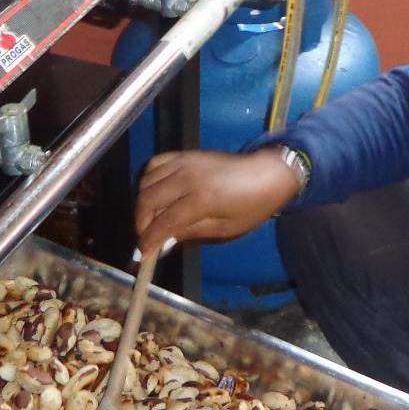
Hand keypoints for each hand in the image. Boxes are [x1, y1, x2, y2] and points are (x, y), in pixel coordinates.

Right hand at [135, 148, 301, 250]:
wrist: (267, 174)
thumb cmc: (251, 206)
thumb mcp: (225, 229)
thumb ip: (191, 233)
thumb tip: (163, 242)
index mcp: (201, 200)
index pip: (163, 223)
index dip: (148, 241)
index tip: (142, 255)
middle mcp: (187, 178)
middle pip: (147, 199)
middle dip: (141, 222)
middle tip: (147, 236)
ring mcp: (184, 162)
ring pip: (146, 181)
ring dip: (143, 202)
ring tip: (152, 218)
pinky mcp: (185, 154)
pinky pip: (155, 163)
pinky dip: (148, 179)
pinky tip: (156, 193)